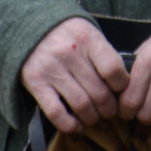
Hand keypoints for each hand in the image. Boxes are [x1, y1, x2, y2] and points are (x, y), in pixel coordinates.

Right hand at [20, 18, 128, 133]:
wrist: (28, 25)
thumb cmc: (66, 34)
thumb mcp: (88, 33)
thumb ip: (103, 55)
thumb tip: (123, 86)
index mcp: (87, 38)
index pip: (113, 70)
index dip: (122, 86)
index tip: (120, 90)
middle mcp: (69, 53)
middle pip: (99, 92)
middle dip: (109, 108)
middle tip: (110, 110)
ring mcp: (51, 69)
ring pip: (81, 105)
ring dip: (92, 118)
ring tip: (94, 117)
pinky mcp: (35, 83)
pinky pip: (56, 113)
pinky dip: (70, 125)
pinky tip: (77, 125)